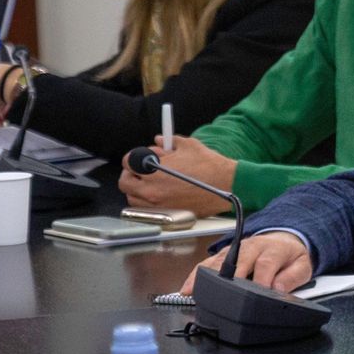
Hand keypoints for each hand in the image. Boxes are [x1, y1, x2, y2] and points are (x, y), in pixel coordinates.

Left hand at [119, 138, 238, 214]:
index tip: (139, 158)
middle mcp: (152, 189)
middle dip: (130, 174)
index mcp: (154, 170)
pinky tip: (158, 194)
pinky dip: (146, 202)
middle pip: (125, 182)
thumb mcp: (189, 145)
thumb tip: (158, 140)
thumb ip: (169, 142)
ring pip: (132, 198)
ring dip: (136, 189)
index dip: (133, 157)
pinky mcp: (167, 213)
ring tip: (149, 184)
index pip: (129, 162)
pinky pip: (146, 209)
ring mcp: (158, 204)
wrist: (228, 185)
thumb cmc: (210, 166)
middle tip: (140, 171)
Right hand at [182, 232, 312, 294]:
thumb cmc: (290, 257)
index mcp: (272, 249)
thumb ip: (292, 277)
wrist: (284, 239)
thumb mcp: (302, 266)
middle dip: (229, 280)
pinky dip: (196, 276)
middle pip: (237, 261)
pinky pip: (207, 264)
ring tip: (194, 293)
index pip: (265, 264)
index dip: (261, 279)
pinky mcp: (223, 256)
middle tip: (221, 298)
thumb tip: (278, 288)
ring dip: (206, 278)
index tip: (258, 294)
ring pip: (218, 262)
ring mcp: (234, 250)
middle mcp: (251, 247)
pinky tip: (187, 289)